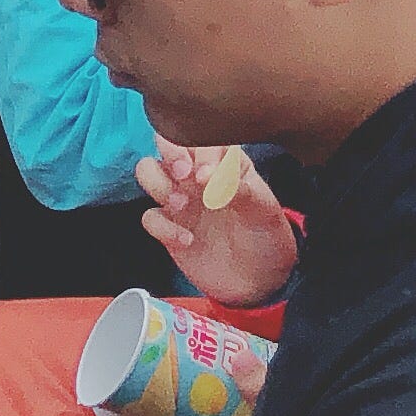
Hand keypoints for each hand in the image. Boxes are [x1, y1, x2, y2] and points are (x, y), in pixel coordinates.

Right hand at [135, 139, 297, 307]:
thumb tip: (215, 179)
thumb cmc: (267, 236)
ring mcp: (182, 199)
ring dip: (159, 185)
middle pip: (166, 143)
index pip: (203, 136)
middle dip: (171, 154)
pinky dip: (162, 227)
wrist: (259, 279)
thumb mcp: (265, 211)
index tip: (208, 177)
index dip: (201, 152)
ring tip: (183, 206)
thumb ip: (242, 191)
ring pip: (149, 172)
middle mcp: (199, 174)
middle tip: (184, 176)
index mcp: (226, 161)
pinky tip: (187, 240)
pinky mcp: (169, 227)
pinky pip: (149, 216)